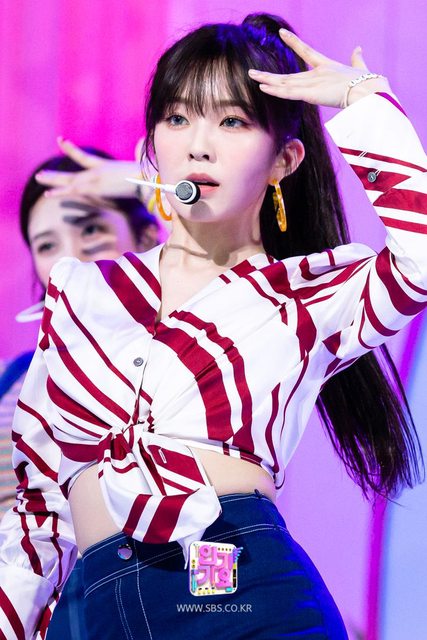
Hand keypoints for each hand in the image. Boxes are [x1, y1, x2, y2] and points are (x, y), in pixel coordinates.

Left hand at [35, 137, 141, 197]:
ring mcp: (94, 180)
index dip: (71, 149)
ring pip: (68, 181)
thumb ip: (139, 158)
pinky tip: (48, 194)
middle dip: (55, 175)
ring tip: (39, 178)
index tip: (60, 141)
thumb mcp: (140, 168)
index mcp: (104, 167)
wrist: (144, 177)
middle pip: (71, 174)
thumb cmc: (146, 176)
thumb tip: (147, 147)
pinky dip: (60, 192)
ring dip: (53, 181)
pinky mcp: (94, 188)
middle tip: (40, 174)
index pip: (84, 157)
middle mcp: (96, 172)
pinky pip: (73, 191)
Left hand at [248, 29, 390, 108]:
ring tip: (252, 76)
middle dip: (270, 75)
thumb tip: (358, 49)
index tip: (282, 33)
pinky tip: (263, 87)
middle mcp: (316, 73)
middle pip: (288, 76)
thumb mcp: (360, 69)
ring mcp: (312, 82)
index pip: (306, 51)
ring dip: (267, 80)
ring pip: (284, 83)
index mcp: (327, 66)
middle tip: (253, 72)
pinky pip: (288, 93)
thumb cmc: (367, 83)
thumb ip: (357, 59)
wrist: (367, 91)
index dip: (294, 42)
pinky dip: (275, 91)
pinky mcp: (310, 93)